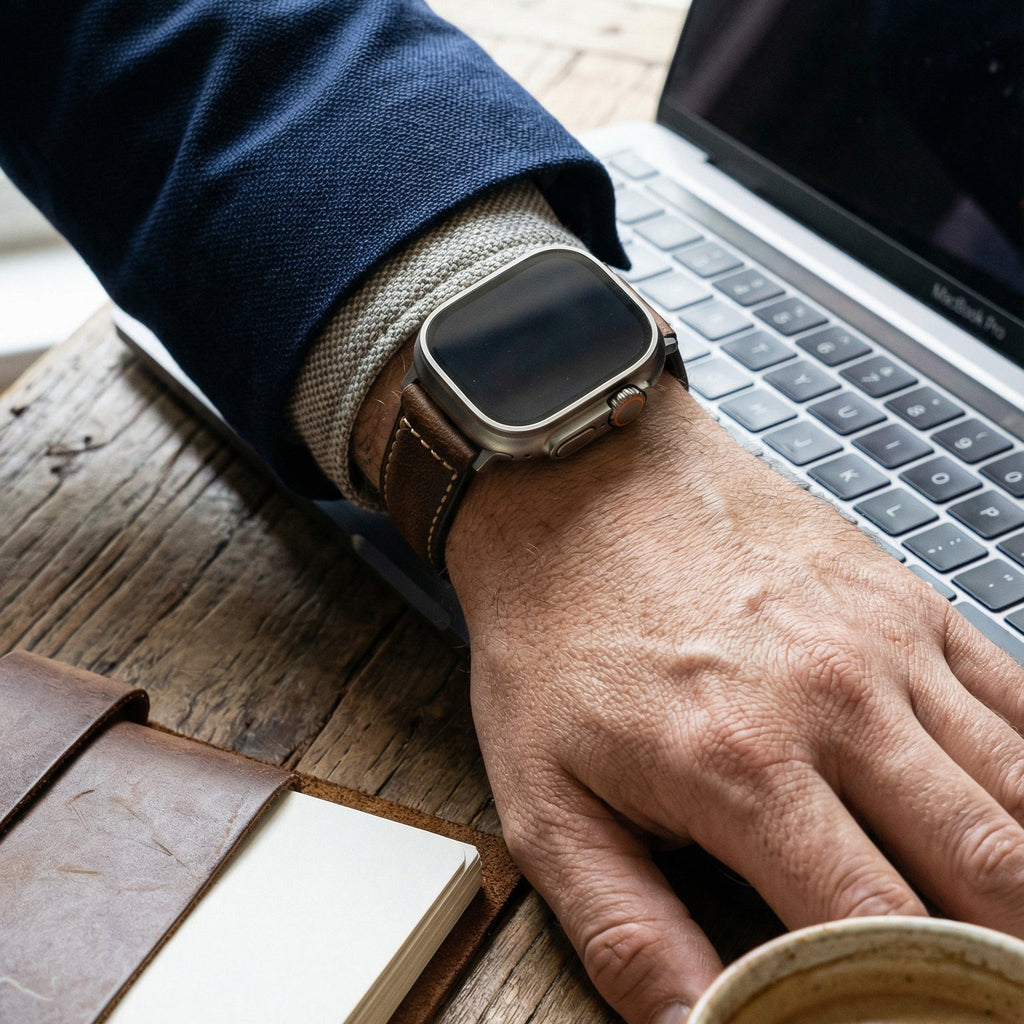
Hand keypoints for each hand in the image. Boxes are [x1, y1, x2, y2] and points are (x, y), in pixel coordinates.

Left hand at [445, 379, 1023, 1023]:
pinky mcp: (903, 598)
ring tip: (1008, 924)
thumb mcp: (545, 795)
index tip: (929, 1014)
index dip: (925, 1002)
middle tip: (990, 987)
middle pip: (992, 869)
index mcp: (742, 765)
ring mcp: (883, 641)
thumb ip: (623, 926)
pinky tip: (1017, 814)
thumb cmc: (556, 631)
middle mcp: (835, 700)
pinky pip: (1019, 699)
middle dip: (1008, 955)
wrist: (578, 488)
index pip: (882, 929)